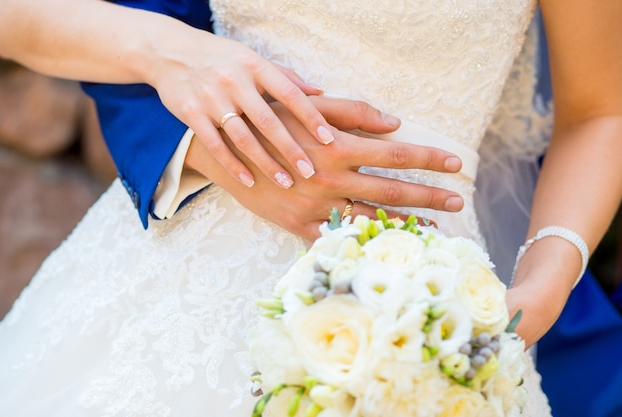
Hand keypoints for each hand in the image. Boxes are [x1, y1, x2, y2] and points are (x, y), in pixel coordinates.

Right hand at [148, 28, 335, 189]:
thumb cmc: (222, 59)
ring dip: (265, 163)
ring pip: (243, 137)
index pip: (289, 94)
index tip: (329, 139)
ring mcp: (211, 98)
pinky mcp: (191, 113)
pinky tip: (249, 181)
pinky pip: (216, 145)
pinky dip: (233, 165)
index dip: (311, 117)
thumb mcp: (253, 60)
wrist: (170, 52)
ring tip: (285, 182)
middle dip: (291, 149)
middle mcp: (234, 81)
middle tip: (310, 172)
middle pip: (268, 121)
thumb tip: (320, 92)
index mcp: (255, 66)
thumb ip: (285, 77)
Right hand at [185, 96, 463, 240]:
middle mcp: (332, 180)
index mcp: (338, 148)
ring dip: (406, 225)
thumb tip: (396, 123)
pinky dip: (362, 245)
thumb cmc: (271, 123)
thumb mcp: (310, 108)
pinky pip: (335, 240)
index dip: (428, 158)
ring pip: (370, 220)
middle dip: (428, 197)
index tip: (455, 164)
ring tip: (434, 228)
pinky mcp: (298, 226)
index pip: (395, 154)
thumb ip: (353, 112)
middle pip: (391, 191)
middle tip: (456, 201)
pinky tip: (384, 248)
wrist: (228, 151)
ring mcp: (315, 207)